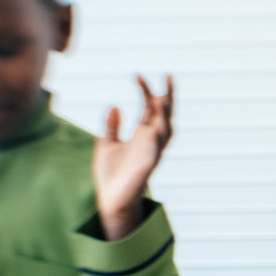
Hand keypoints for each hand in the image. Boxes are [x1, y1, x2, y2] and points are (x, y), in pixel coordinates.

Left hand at [94, 74, 174, 240]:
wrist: (110, 200)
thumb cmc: (111, 174)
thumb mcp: (106, 144)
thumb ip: (112, 126)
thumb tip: (114, 106)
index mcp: (142, 134)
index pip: (149, 108)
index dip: (146, 91)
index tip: (137, 75)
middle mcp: (150, 142)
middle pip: (164, 115)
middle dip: (168, 97)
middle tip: (169, 76)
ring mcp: (150, 154)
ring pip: (165, 132)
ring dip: (166, 116)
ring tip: (164, 98)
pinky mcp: (145, 169)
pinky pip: (154, 154)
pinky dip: (156, 142)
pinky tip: (154, 129)